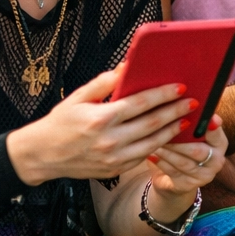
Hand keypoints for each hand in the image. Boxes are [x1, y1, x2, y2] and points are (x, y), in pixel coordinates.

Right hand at [8, 67, 194, 183]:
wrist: (41, 156)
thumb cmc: (60, 122)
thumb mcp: (78, 97)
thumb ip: (105, 82)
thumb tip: (128, 65)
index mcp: (101, 118)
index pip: (140, 103)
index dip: (163, 94)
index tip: (180, 86)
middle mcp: (109, 140)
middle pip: (152, 123)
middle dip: (175, 111)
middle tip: (193, 102)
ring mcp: (114, 158)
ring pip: (153, 143)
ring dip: (172, 131)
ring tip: (186, 120)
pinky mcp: (115, 170)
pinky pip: (143, 156)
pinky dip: (158, 145)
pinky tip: (168, 136)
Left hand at [145, 115, 227, 196]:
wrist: (175, 179)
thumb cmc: (181, 147)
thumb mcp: (188, 134)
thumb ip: (188, 120)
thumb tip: (178, 100)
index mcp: (220, 142)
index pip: (216, 132)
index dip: (208, 125)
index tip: (196, 116)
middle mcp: (217, 160)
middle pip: (198, 150)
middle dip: (178, 140)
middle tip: (160, 129)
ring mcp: (204, 175)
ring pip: (183, 162)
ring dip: (166, 151)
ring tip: (151, 140)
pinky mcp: (188, 186)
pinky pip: (172, 172)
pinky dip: (160, 161)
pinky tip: (150, 153)